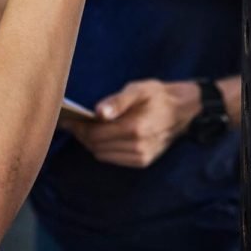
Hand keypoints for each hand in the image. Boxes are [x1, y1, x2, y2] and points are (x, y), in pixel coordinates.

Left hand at [59, 79, 200, 167]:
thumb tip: (98, 112)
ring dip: (91, 143)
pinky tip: (103, 135)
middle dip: (82, 134)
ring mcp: (140, 157)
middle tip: (72, 122)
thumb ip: (118, 101)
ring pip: (102, 154)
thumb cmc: (159, 95)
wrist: (184, 110)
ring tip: (86, 127)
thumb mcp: (139, 89)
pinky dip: (104, 149)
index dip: (78, 127)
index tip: (67, 119)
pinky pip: (113, 159)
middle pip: (96, 146)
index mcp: (134, 128)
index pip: (95, 134)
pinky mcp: (143, 161)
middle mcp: (137, 147)